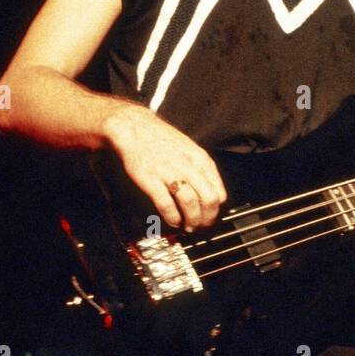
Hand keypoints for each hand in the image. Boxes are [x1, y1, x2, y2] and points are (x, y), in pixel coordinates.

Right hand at [104, 104, 227, 231]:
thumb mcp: (190, 150)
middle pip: (209, 200)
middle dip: (207, 220)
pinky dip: (172, 217)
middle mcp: (189, 166)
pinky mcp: (150, 179)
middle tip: (201, 227)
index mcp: (201, 160)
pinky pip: (166, 204)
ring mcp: (169, 172)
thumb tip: (212, 195)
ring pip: (190, 203)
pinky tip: (173, 221)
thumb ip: (202, 171)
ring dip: (191, 221)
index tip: (210, 218)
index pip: (219, 192)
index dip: (216, 211)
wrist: (135, 128)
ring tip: (188, 227)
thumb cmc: (163, 141)